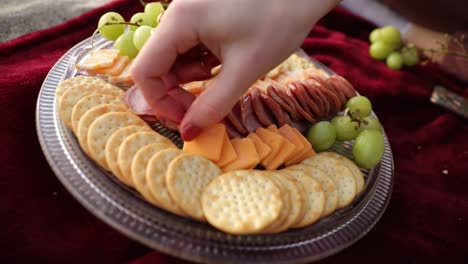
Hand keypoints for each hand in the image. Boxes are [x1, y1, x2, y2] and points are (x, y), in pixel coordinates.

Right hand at [131, 0, 338, 139]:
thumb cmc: (279, 22)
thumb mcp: (245, 69)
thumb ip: (214, 105)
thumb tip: (189, 134)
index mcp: (180, 22)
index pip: (145, 71)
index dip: (161, 103)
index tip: (187, 121)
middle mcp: (177, 14)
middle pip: (158, 65)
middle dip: (177, 93)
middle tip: (203, 112)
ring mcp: (189, 13)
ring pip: (174, 58)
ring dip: (191, 80)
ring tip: (222, 80)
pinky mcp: (203, 15)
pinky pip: (189, 47)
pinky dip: (201, 64)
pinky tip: (224, 66)